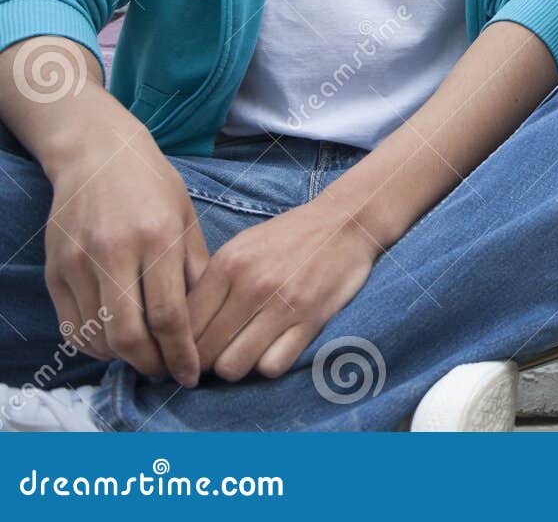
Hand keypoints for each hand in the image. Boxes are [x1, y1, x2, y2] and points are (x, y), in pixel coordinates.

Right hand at [42, 131, 208, 385]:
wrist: (98, 154)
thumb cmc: (154, 185)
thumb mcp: (188, 218)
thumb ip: (196, 270)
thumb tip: (207, 322)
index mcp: (156, 238)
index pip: (169, 315)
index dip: (181, 353)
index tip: (192, 374)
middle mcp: (113, 252)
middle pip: (128, 335)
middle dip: (152, 364)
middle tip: (167, 371)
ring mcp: (78, 262)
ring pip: (97, 336)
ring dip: (123, 358)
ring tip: (146, 355)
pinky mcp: (55, 270)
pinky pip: (72, 326)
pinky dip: (94, 344)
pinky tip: (114, 341)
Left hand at [188, 200, 377, 380]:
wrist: (346, 222)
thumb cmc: (290, 236)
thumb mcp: (242, 246)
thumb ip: (213, 283)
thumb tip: (183, 326)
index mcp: (228, 264)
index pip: (184, 323)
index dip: (178, 346)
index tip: (184, 353)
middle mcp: (251, 286)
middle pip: (205, 351)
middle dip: (203, 362)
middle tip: (214, 357)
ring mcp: (283, 305)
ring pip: (234, 366)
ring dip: (235, 367)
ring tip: (242, 354)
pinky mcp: (311, 320)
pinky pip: (272, 366)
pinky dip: (267, 365)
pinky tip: (270, 350)